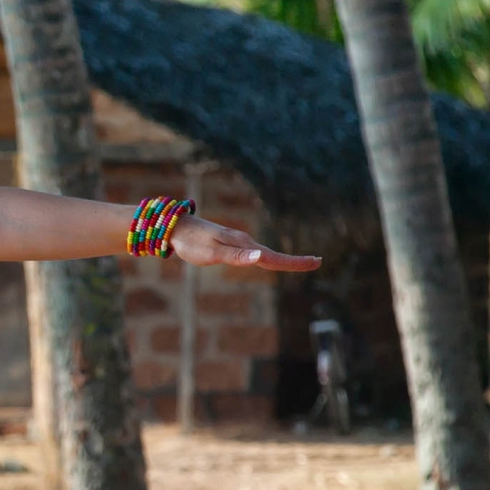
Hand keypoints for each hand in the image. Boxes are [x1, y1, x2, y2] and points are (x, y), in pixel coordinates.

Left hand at [171, 216, 318, 272]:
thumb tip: (260, 258)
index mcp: (243, 245)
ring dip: (282, 259)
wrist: (173, 226)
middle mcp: (243, 241)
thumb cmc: (191, 242)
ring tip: (299, 263)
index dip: (295, 262)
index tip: (316, 262)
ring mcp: (236, 241)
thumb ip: (236, 257)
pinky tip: (264, 258)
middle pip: (273, 255)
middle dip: (294, 260)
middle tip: (316, 262)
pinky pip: (253, 252)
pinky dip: (266, 256)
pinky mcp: (228, 242)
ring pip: (264, 253)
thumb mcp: (212, 252)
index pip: (274, 257)